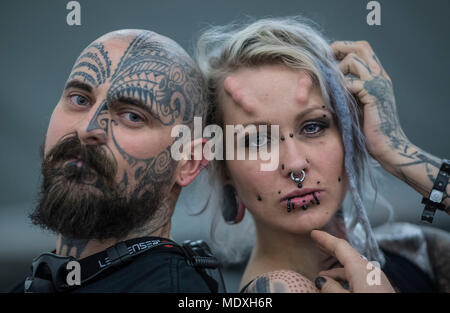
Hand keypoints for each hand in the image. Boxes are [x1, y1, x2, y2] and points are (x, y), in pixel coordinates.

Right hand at [310, 229, 394, 292]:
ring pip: (353, 269)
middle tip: (317, 244)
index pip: (340, 247)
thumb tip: (321, 279)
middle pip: (347, 255)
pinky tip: (339, 287)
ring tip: (322, 276)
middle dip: (331, 251)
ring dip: (337, 270)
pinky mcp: (380, 290)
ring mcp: (377, 280)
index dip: (325, 239)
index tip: (314, 234)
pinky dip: (346, 279)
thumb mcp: (344, 299)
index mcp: (361, 268)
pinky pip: (360, 278)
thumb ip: (330, 288)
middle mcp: (371, 270)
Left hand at [330, 40, 408, 163]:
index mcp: (378, 77)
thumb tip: (328, 81)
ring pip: (353, 60)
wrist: (387, 146)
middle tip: (326, 57)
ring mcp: (378, 84)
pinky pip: (350, 82)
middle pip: (361, 47)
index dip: (345, 47)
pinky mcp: (373, 95)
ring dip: (338, 70)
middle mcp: (380, 76)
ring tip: (333, 84)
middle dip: (340, 48)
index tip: (330, 55)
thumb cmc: (370, 130)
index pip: (363, 49)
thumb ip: (348, 91)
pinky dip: (340, 87)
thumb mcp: (356, 105)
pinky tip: (337, 98)